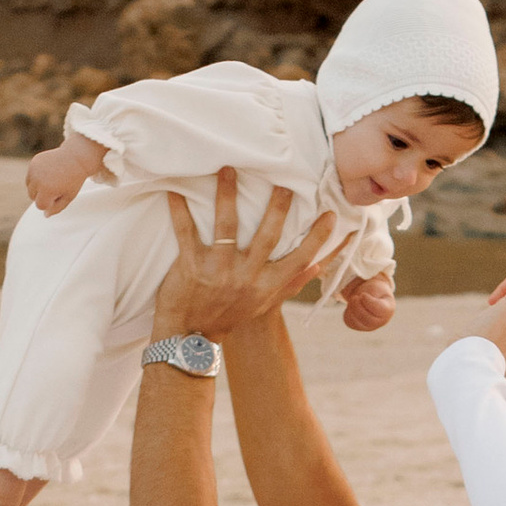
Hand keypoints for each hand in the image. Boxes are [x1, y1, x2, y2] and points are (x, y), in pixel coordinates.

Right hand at [27, 134, 101, 215]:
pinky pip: (30, 176)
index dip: (50, 203)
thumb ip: (57, 208)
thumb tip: (45, 215)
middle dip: (42, 195)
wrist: (76, 157)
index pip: (40, 206)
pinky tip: (48, 172)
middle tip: (56, 187)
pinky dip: (36, 177)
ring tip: (52, 180)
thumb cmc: (74, 179)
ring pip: (29, 186)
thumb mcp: (68, 197)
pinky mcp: (34, 162)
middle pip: (32, 196)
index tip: (59, 195)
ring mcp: (34, 170)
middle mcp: (38, 180)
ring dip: (38, 187)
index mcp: (47, 190)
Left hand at [155, 167, 352, 342]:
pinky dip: (179, 210)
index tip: (330, 214)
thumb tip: (318, 265)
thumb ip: (289, 284)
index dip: (316, 237)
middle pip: (267, 236)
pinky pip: (185, 231)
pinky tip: (174, 189)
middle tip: (285, 181)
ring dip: (227, 195)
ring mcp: (218, 269)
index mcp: (265, 285)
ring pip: (226, 226)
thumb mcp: (262, 304)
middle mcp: (245, 276)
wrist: (190, 337)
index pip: (299, 258)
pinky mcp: (190, 265)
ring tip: (228, 169)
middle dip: (278, 207)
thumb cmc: (229, 317)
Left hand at [338, 275, 395, 333]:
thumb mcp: (376, 287)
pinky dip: (348, 314)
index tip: (362, 294)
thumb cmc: (376, 290)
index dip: (368, 302)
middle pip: (368, 320)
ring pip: (358, 324)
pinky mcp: (360, 327)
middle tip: (354, 297)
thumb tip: (360, 301)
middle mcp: (381, 321)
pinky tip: (351, 306)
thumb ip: (371, 294)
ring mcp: (370, 326)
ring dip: (352, 310)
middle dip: (358, 308)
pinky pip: (351, 323)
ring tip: (353, 299)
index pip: (379, 311)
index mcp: (388, 310)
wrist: (373, 295)